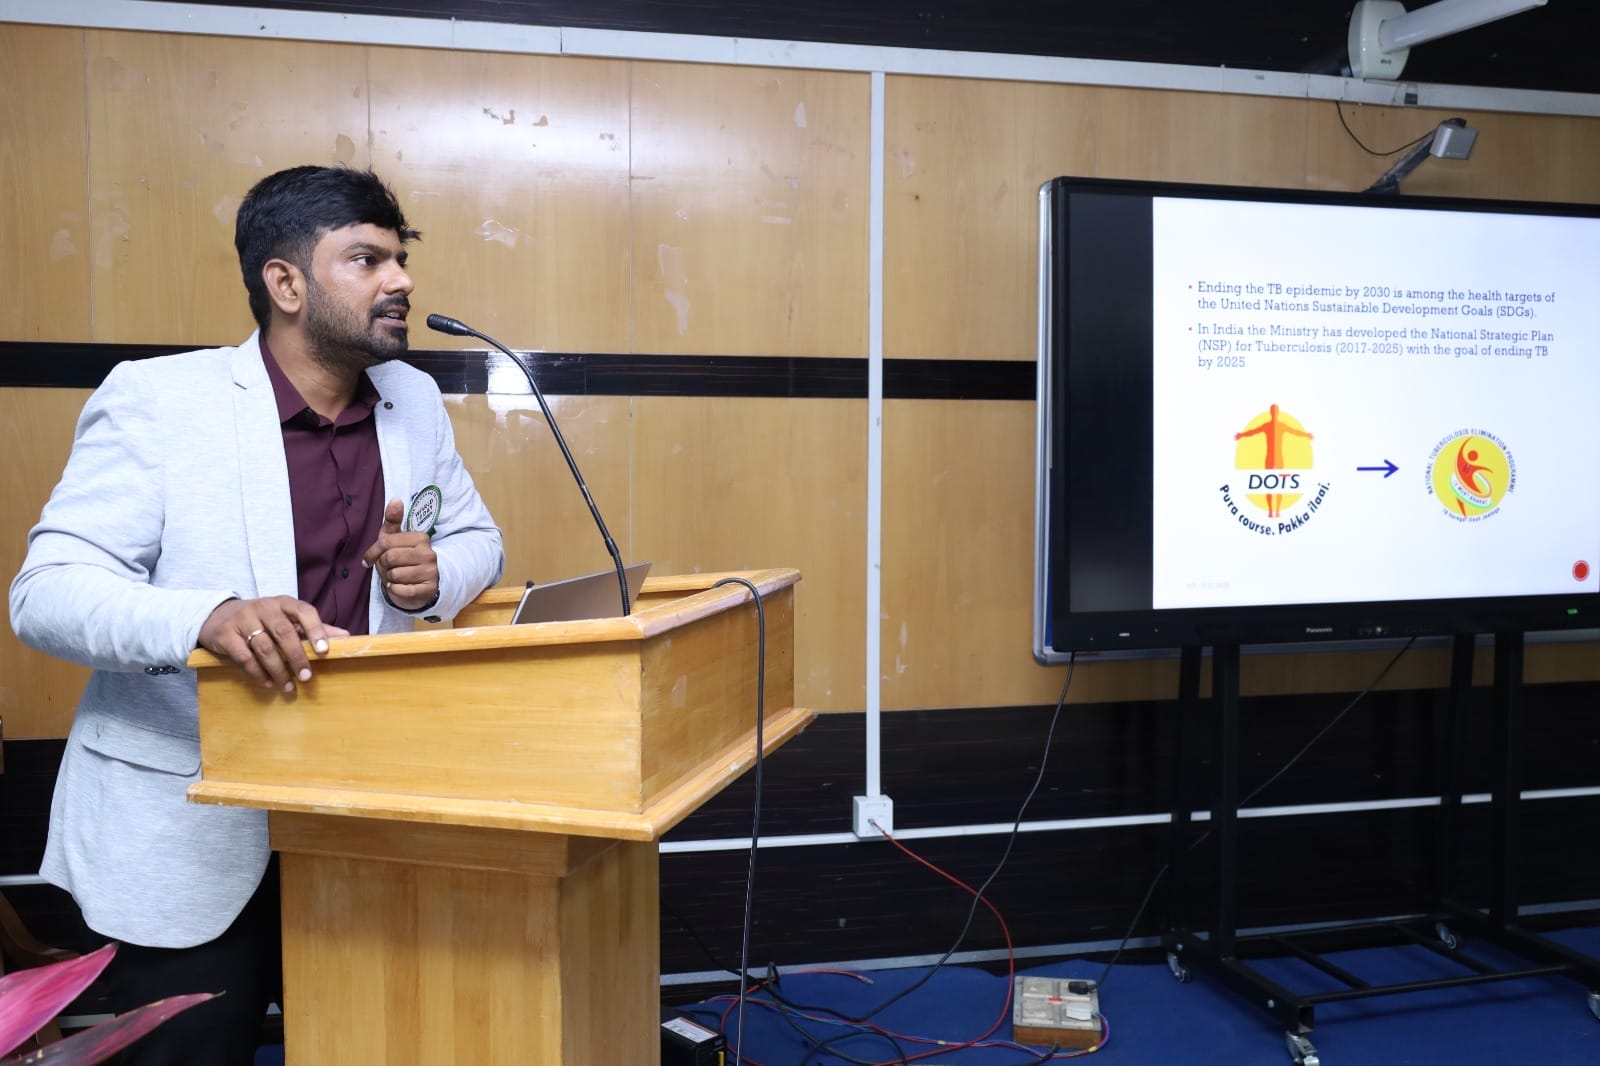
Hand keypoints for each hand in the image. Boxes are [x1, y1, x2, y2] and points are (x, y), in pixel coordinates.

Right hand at [198, 597, 348, 691]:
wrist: (218, 617)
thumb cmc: (262, 619)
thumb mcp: (286, 618)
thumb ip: (314, 627)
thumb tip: (346, 636)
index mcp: (284, 602)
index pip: (304, 611)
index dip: (316, 629)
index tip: (324, 651)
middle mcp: (264, 607)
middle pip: (284, 632)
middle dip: (297, 656)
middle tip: (307, 677)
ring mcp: (243, 619)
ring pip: (264, 647)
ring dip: (278, 670)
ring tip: (288, 685)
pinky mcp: (226, 635)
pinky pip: (244, 657)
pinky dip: (258, 673)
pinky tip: (268, 683)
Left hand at [363, 497, 438, 610]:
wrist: (421, 586)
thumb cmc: (403, 559)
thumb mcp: (395, 539)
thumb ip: (393, 520)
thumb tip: (395, 500)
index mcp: (421, 538)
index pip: (386, 542)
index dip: (372, 552)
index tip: (368, 560)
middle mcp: (429, 553)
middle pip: (390, 558)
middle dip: (383, 566)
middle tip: (387, 569)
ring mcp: (431, 571)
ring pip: (395, 575)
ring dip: (389, 579)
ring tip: (395, 578)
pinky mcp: (429, 589)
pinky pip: (402, 590)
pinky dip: (395, 591)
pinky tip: (400, 587)